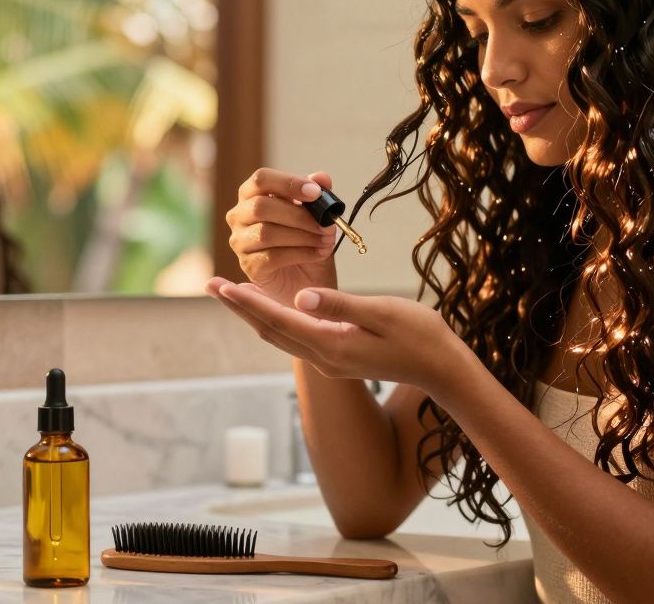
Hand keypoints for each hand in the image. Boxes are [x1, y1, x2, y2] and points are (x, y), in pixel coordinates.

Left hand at [204, 278, 473, 394]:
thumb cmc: (419, 334)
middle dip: (240, 307)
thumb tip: (300, 296)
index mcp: (332, 345)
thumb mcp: (381, 313)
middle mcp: (324, 359)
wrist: (442, 368)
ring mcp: (331, 362)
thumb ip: (339, 305)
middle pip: (271, 331)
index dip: (247, 301)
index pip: (278, 320)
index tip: (221, 285)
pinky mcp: (339, 358)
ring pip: (282, 336)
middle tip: (211, 285)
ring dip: (255, 315)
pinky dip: (278, 320)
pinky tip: (272, 307)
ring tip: (232, 294)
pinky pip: (297, 338)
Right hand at [225, 168, 337, 303]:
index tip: (316, 193)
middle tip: (327, 224)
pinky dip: (301, 254)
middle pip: (261, 206)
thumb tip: (321, 177)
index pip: (261, 179)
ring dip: (303, 236)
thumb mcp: (319, 215)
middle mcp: (239, 216)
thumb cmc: (308, 241)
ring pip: (266, 232)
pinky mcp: (248, 266)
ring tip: (326, 241)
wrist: (309, 279)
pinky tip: (318, 254)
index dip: (288, 183)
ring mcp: (240, 242)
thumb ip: (318, 195)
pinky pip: (272, 257)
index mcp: (253, 194)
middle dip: (299, 215)